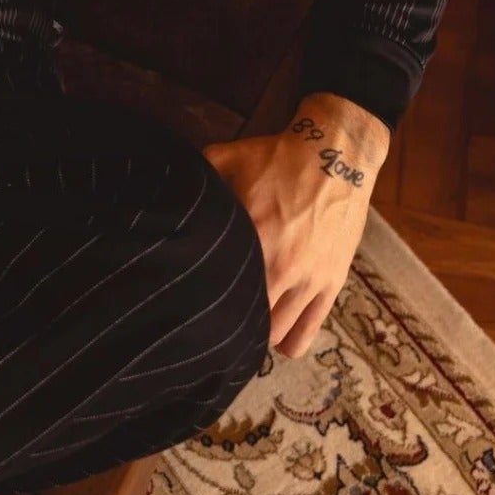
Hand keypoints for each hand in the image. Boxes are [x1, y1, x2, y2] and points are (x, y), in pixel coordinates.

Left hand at [202, 97, 386, 359]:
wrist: (334, 154)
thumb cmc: (274, 158)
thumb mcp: (223, 158)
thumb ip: (194, 180)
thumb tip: (159, 189)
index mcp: (250, 236)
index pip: (216, 288)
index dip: (198, 300)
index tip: (186, 300)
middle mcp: (280, 265)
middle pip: (245, 321)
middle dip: (225, 323)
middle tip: (211, 317)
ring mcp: (309, 280)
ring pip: (275, 335)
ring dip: (255, 333)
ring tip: (241, 325)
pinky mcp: (331, 285)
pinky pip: (307, 333)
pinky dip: (288, 340)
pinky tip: (271, 333)